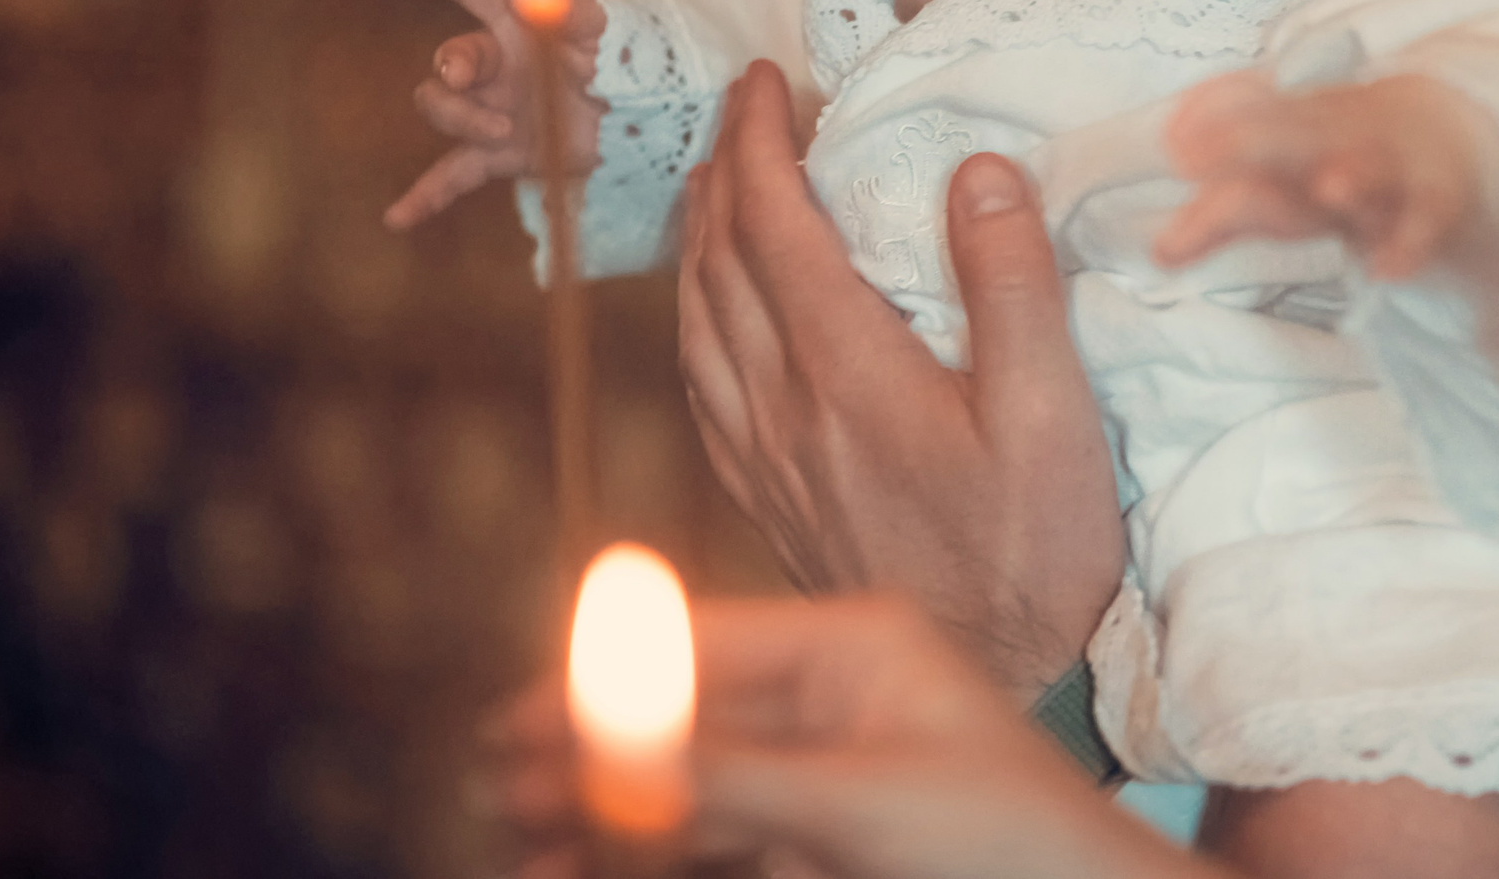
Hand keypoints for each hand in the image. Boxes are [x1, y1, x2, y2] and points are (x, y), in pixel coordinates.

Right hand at [383, 0, 608, 230]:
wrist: (642, 118)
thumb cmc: (623, 59)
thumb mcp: (604, 30)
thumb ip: (572, 10)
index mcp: (517, 21)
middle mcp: (496, 63)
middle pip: (448, 60)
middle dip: (453, 69)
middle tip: (471, 79)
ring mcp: (492, 108)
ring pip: (443, 110)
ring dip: (464, 121)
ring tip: (505, 133)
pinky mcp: (500, 153)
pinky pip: (452, 175)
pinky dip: (426, 195)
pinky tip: (397, 218)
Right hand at [476, 593, 1211, 878]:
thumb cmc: (1005, 835)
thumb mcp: (856, 801)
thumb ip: (727, 775)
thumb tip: (606, 745)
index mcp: (855, 644)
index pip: (701, 643)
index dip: (602, 681)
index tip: (513, 720)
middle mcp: (835, 692)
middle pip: (683, 713)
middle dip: (589, 753)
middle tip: (493, 789)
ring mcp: (829, 764)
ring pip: (690, 781)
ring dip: (606, 811)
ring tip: (516, 841)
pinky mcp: (827, 831)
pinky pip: (722, 831)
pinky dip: (655, 849)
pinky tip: (584, 865)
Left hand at [677, 62, 1123, 702]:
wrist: (987, 679)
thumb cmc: (1030, 551)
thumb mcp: (1051, 414)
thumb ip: (1013, 286)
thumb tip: (976, 171)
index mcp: (847, 370)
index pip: (774, 226)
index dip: (760, 141)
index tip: (764, 80)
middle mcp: (785, 407)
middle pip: (718, 264)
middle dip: (724, 172)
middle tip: (745, 113)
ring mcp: (766, 458)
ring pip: (695, 322)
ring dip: (699, 238)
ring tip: (720, 187)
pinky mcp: (769, 499)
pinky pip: (701, 387)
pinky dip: (695, 320)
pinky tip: (713, 315)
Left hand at [1156, 71, 1498, 287]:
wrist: (1474, 138)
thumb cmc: (1362, 150)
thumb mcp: (1299, 150)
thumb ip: (1231, 172)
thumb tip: (1164, 190)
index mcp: (1304, 123)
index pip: (1253, 116)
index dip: (1215, 124)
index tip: (1173, 144)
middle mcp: (1345, 142)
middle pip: (1297, 138)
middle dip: (1251, 141)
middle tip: (1193, 156)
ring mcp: (1394, 174)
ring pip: (1368, 173)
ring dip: (1349, 177)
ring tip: (1324, 188)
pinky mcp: (1438, 211)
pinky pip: (1425, 228)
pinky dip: (1409, 246)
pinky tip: (1385, 270)